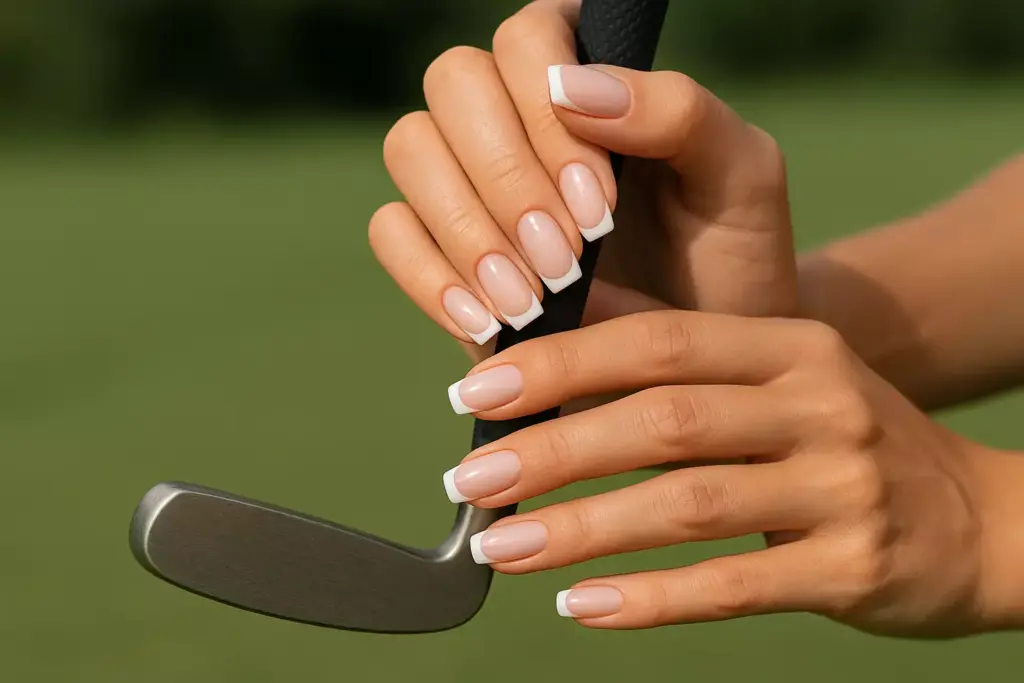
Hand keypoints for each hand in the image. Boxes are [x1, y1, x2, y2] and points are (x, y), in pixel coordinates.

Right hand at [369, 0, 796, 365]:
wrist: (707, 361)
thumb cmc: (731, 253)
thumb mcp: (738, 176)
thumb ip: (678, 112)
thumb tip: (569, 87)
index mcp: (587, 76)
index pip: (527, 38)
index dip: (546, 118)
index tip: (597, 206)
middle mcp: (517, 115)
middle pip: (454, 83)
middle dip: (504, 177)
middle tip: (565, 262)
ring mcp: (471, 181)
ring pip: (411, 148)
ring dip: (465, 227)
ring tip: (529, 303)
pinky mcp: (442, 250)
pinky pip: (391, 232)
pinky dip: (428, 276)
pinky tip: (488, 323)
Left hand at [440, 310, 1022, 636]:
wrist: (978, 519)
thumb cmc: (839, 439)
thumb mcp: (776, 374)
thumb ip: (676, 351)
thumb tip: (549, 329)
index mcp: (788, 345)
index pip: (658, 341)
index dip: (560, 364)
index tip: (476, 394)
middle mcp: (818, 404)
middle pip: (664, 420)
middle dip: (554, 451)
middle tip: (469, 479)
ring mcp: (842, 486)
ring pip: (690, 504)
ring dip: (584, 529)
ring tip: (502, 548)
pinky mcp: (854, 566)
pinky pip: (735, 585)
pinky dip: (651, 598)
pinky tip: (582, 605)